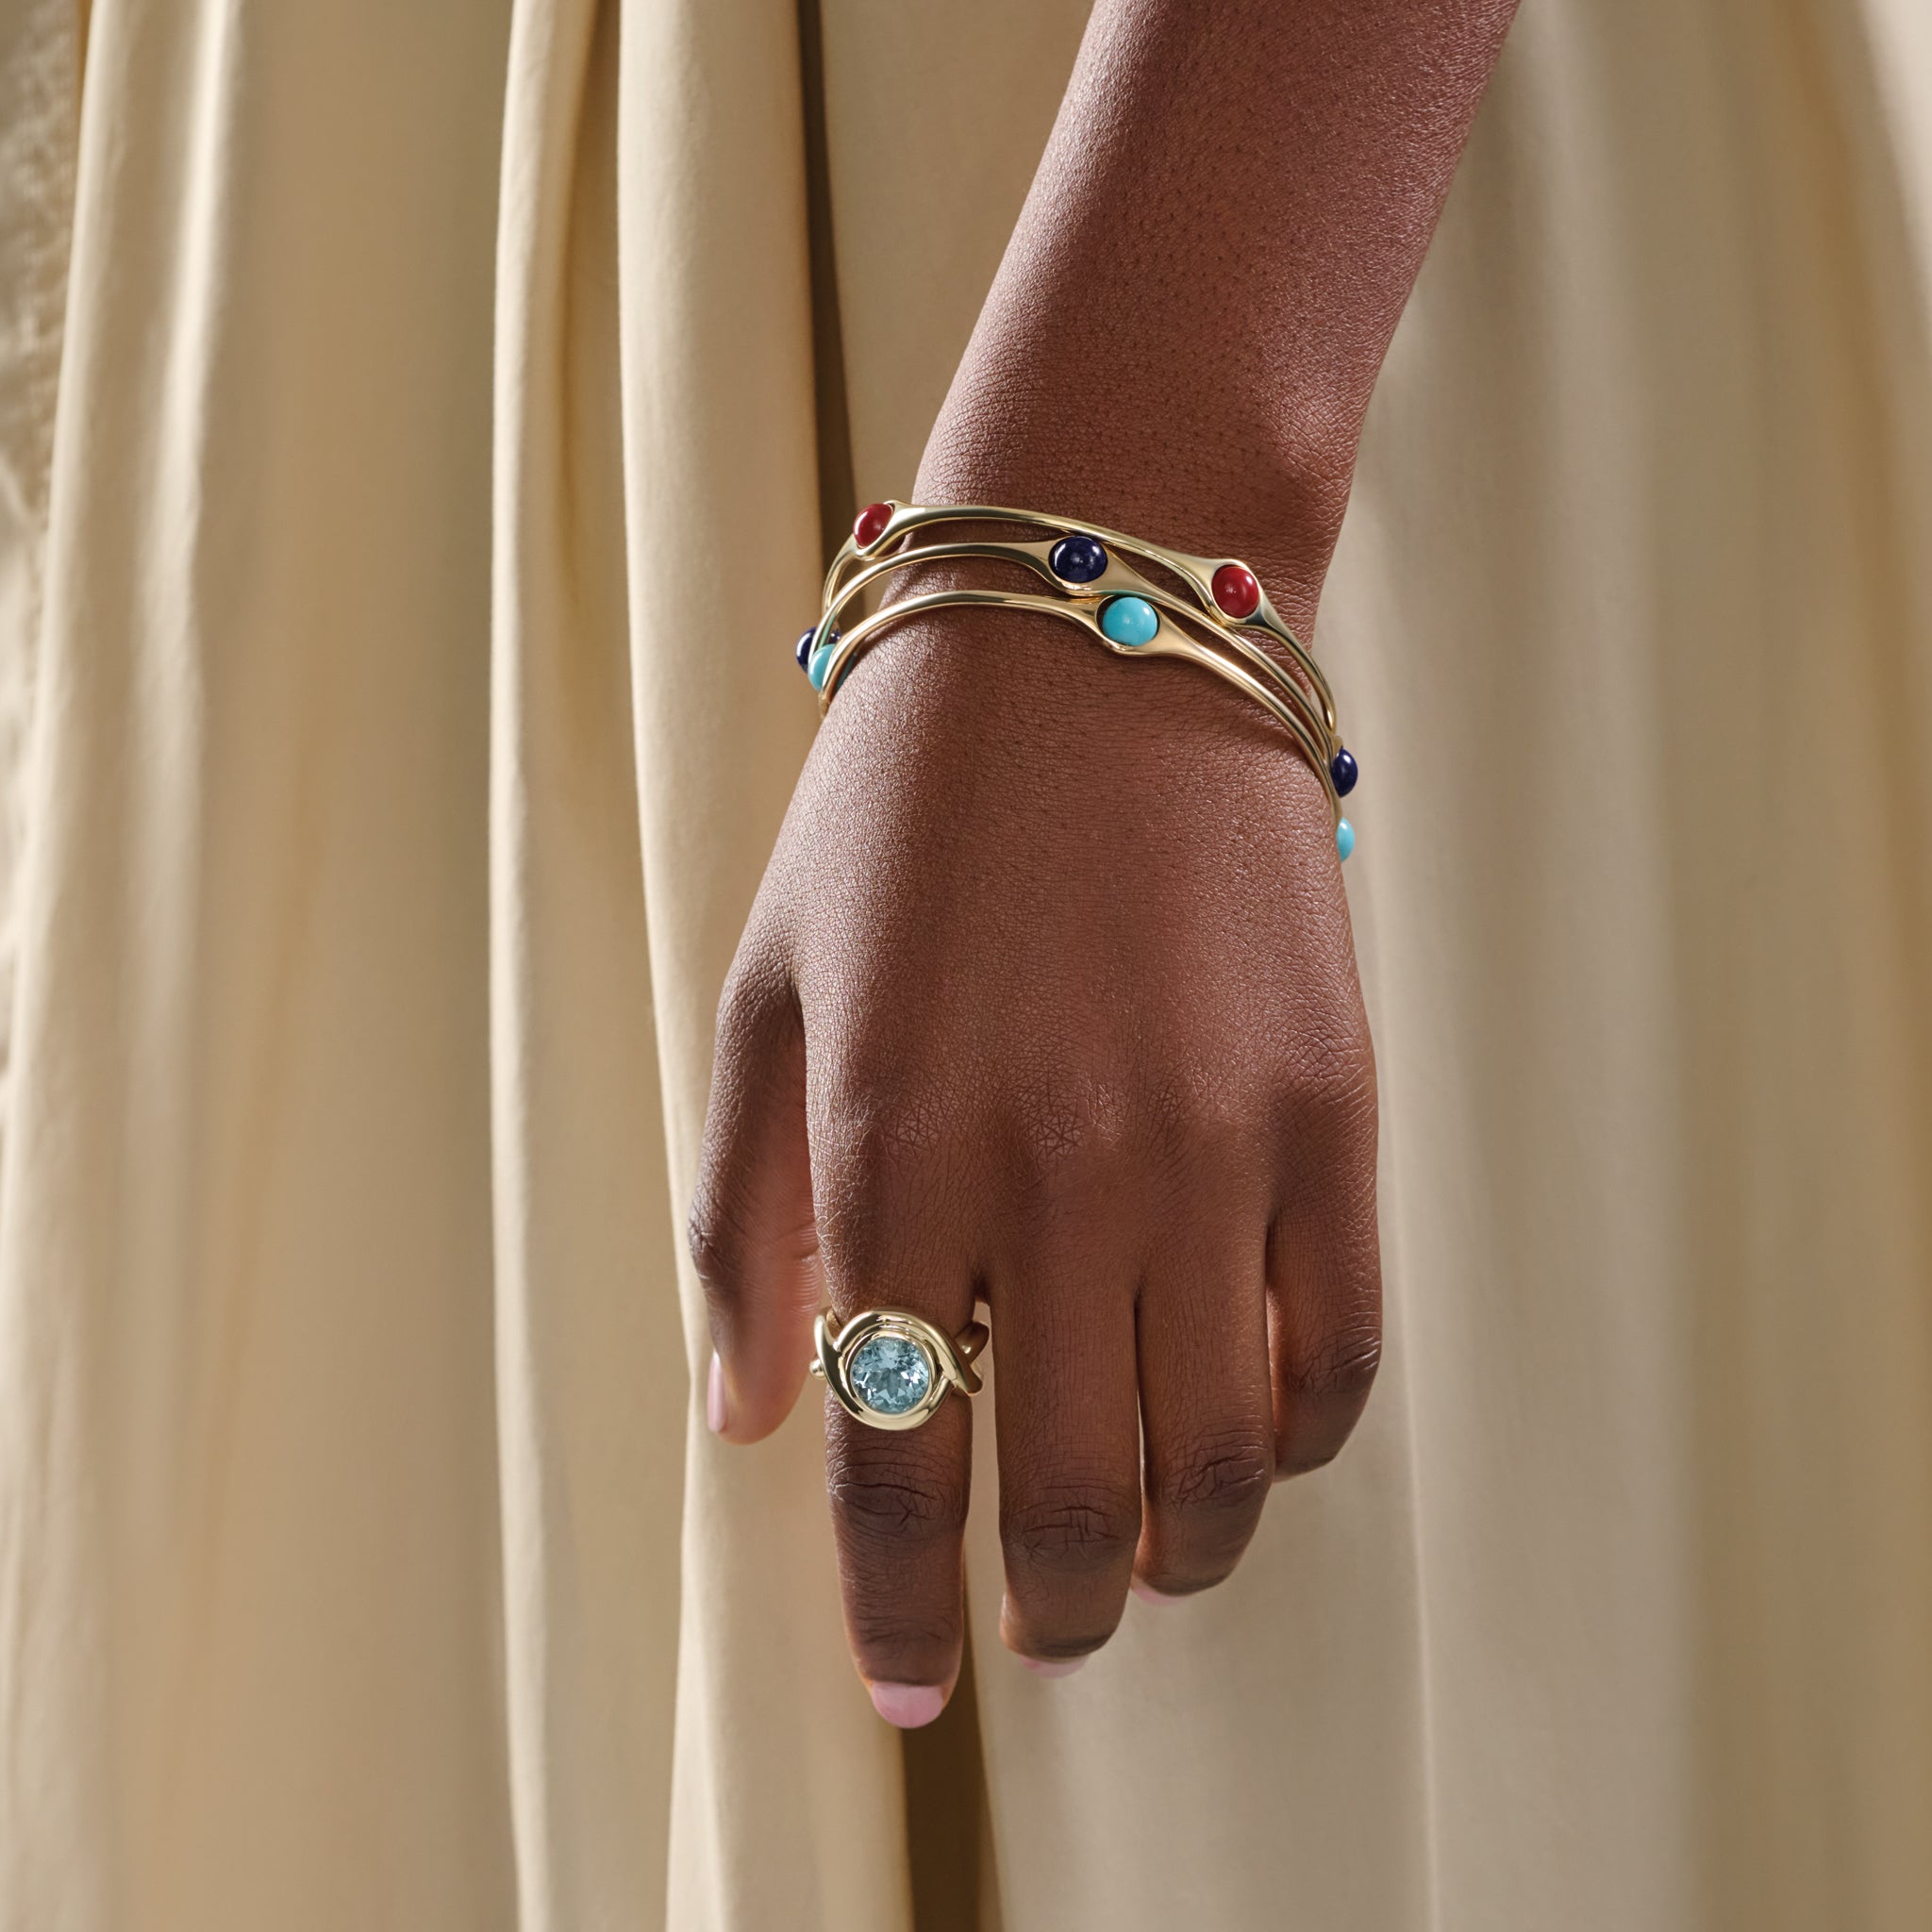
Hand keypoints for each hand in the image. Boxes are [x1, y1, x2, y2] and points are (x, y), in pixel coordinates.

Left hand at [690, 576, 1378, 1722]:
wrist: (1102, 630)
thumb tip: (747, 1419)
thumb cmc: (903, 813)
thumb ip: (739, 1222)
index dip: (892, 1605)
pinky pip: (1338, 1350)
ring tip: (1139, 1558)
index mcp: (894, 1152)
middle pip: (1072, 1498)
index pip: (893, 1462)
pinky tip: (1243, 1434)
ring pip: (1220, 1462)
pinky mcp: (1334, 1112)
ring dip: (1174, 1555)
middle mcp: (1062, 1176)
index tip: (903, 1685)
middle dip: (1043, 1609)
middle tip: (1029, 1627)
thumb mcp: (764, 993)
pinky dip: (1289, 1441)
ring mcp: (1218, 1149)